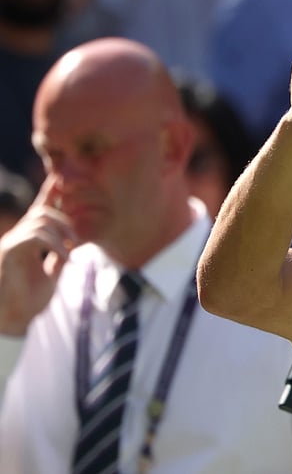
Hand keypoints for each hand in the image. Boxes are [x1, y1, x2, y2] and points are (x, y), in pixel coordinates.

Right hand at [0, 177, 75, 335]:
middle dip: (64, 218)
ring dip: (61, 232)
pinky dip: (53, 243)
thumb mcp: (50, 275)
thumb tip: (69, 246)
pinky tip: (65, 256)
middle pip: (41, 212)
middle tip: (76, 238)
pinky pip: (33, 237)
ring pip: (39, 221)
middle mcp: (17, 239)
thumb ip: (57, 258)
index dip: (48, 194)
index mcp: (28, 242)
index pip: (38, 212)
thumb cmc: (28, 301)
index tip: (59, 178)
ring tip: (71, 249)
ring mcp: (11, 244)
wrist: (13, 320)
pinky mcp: (9, 253)